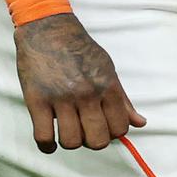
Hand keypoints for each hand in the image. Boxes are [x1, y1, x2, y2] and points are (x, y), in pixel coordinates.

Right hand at [14, 12, 146, 152]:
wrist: (48, 30)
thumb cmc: (80, 50)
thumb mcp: (108, 69)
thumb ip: (123, 99)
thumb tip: (140, 123)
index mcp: (107, 86)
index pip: (120, 127)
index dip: (114, 133)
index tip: (105, 129)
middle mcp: (86, 93)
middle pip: (97, 140)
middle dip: (94, 142)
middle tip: (87, 133)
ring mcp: (61, 98)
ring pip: (71, 142)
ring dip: (71, 142)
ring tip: (68, 133)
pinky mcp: (36, 101)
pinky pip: (43, 137)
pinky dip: (47, 146)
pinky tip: (50, 141)